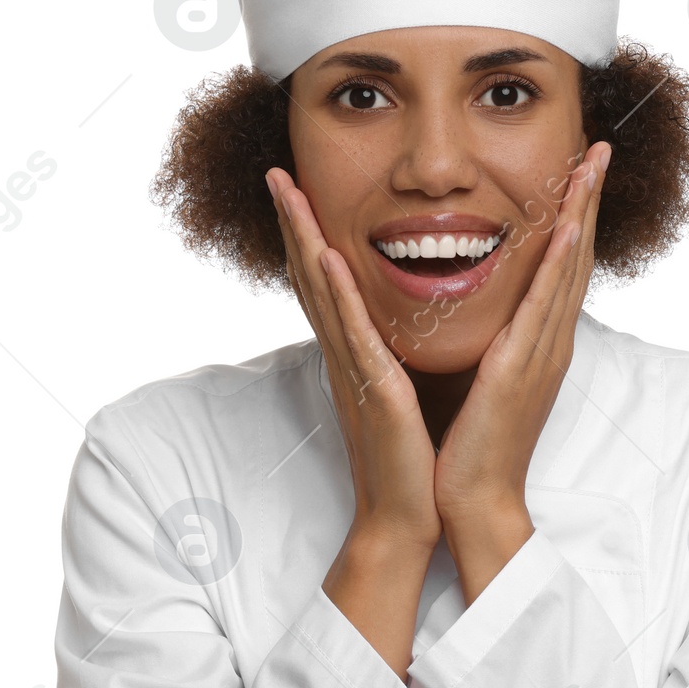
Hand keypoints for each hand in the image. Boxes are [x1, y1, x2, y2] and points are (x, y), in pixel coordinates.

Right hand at [267, 169, 441, 562]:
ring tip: (288, 191)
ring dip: (304, 238)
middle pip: (311, 274)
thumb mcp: (401, 391)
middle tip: (275, 171)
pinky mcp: (375, 389)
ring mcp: (355, 369)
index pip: (326, 281)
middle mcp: (346, 353)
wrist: (408, 516)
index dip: (309, 232)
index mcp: (357, 352)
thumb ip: (391, 354)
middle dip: (293, 222)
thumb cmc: (412, 457)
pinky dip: (336, 293)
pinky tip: (325, 256)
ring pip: (322, 292)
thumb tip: (395, 326)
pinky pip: (353, 333)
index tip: (298, 187)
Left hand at [433, 142, 608, 600]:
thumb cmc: (468, 444)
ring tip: (590, 166)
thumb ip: (486, 342)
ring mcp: (542, 354)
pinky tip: (565, 226)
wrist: (470, 500)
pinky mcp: (522, 369)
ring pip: (568, 269)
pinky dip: (557, 263)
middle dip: (588, 200)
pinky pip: (543, 306)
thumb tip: (476, 312)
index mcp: (537, 344)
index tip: (578, 170)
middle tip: (599, 149)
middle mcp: (549, 342)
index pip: (561, 266)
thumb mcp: (479, 378)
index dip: (574, 216)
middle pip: (576, 256)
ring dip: (581, 213)